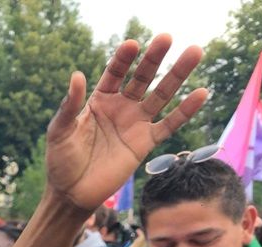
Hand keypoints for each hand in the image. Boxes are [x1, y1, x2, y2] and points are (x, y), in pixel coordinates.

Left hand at [44, 35, 207, 212]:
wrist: (72, 193)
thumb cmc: (61, 161)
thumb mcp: (60, 132)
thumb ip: (69, 106)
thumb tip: (76, 75)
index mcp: (99, 100)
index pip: (114, 73)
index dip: (123, 59)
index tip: (132, 44)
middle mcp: (121, 107)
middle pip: (142, 78)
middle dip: (154, 58)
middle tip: (166, 37)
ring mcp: (135, 124)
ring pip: (161, 95)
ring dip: (177, 75)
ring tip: (195, 52)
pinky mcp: (145, 143)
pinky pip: (169, 125)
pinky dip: (185, 111)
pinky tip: (201, 93)